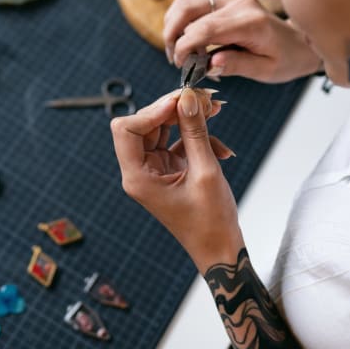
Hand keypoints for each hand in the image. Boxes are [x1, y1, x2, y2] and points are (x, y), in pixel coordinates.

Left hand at [111, 88, 243, 270]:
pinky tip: (222, 147)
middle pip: (145, 124)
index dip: (152, 110)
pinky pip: (179, 142)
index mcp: (138, 177)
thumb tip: (188, 99)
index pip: (127, 129)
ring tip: (215, 110)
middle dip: (174, 109)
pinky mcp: (171, 170)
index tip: (180, 100)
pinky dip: (199, 138)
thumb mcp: (205, 171)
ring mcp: (155, 170)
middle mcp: (141, 172)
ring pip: (164, 130)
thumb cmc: (210, 222)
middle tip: (203, 99)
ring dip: (189, 119)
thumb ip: (195, 132)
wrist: (220, 249)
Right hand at [163, 0, 321, 83]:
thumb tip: (210, 64)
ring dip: (173, 26)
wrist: (301, 42)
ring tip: (176, 51)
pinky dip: (181, 21)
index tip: (180, 65)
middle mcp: (239, 4)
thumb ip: (238, 66)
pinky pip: (194, 5)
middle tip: (176, 61)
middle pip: (190, 11)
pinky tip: (184, 40)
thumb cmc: (287, 59)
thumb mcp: (266, 71)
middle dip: (174, 38)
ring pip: (187, 3)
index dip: (185, 46)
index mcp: (251, 23)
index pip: (206, 29)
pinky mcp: (227, 1)